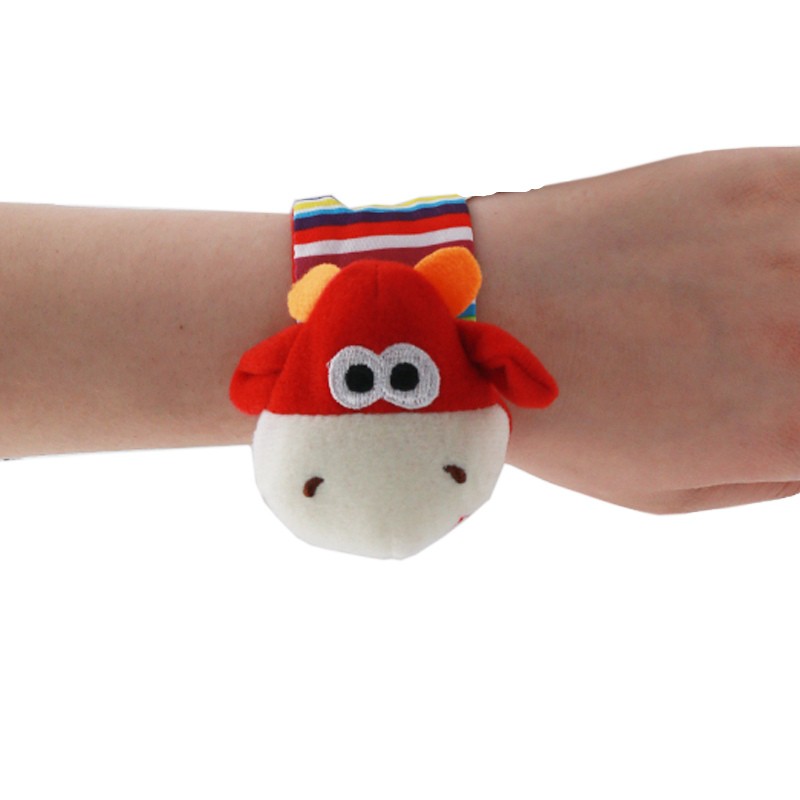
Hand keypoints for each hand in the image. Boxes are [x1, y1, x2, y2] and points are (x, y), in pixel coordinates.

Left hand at [471, 147, 799, 511]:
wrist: (481, 311)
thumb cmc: (562, 413)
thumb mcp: (669, 488)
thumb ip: (781, 464)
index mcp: (793, 431)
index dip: (799, 410)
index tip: (779, 398)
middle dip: (796, 351)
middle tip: (767, 350)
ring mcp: (794, 246)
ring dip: (794, 291)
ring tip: (759, 310)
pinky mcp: (762, 179)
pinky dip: (796, 233)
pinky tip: (771, 255)